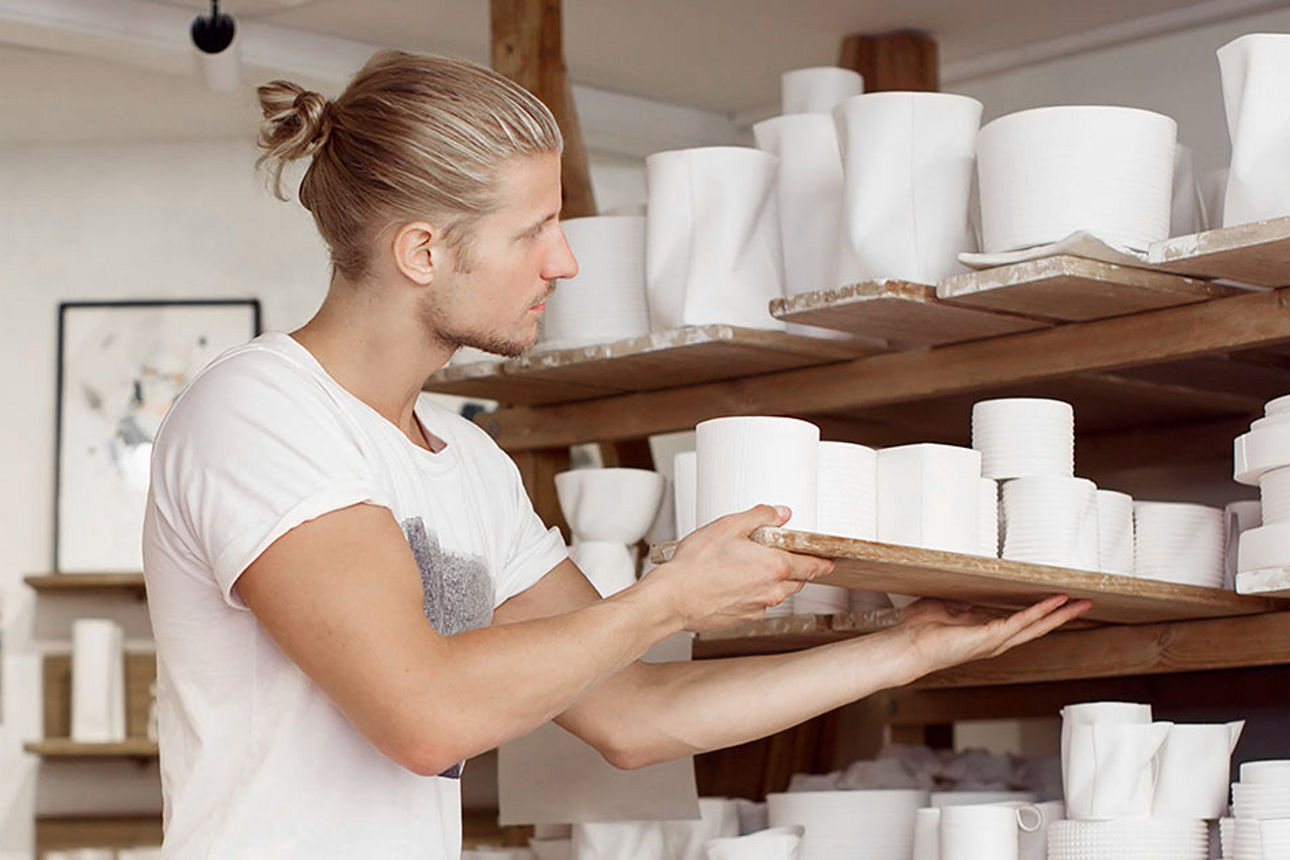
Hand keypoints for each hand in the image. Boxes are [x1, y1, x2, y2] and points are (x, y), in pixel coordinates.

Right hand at [650, 504, 834, 632]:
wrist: (673, 598)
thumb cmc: (696, 565)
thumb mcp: (729, 526)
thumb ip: (760, 516)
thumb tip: (780, 513)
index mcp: (775, 566)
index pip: (812, 565)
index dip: (822, 561)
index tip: (828, 560)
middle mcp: (771, 591)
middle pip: (797, 580)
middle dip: (796, 568)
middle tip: (785, 555)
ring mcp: (757, 607)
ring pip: (778, 593)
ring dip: (774, 580)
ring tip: (753, 565)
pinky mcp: (742, 618)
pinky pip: (759, 603)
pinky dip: (755, 593)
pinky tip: (736, 582)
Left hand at [890, 595, 1091, 683]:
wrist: (909, 645)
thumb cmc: (921, 630)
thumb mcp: (946, 605)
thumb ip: (961, 599)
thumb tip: (967, 585)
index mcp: (987, 631)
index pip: (1022, 621)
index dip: (1042, 612)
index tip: (1060, 601)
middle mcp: (995, 639)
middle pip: (1038, 626)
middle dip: (1063, 616)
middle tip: (1085, 604)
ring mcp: (995, 640)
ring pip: (1036, 625)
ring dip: (1059, 614)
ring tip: (1081, 603)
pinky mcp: (990, 637)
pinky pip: (1021, 622)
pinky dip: (1039, 611)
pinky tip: (1056, 603)